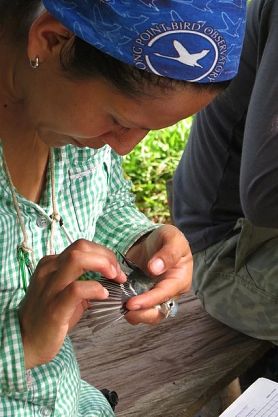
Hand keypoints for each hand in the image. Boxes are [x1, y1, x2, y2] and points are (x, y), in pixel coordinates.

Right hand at [18, 240, 125, 368]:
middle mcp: (49, 270)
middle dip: (106, 256)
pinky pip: (76, 289)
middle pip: (81, 247)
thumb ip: (83, 278)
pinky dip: (95, 288)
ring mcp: (50, 287)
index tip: (115, 269)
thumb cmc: (50, 316)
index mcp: (52, 264)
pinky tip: (103, 295)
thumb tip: (110, 273)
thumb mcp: (64, 290)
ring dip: (102, 265)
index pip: (82, 246)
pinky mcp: (54, 307)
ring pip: (77, 259)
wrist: (26, 342)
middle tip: (118, 274)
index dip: (104, 254)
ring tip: (114, 279)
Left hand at [125, 225, 191, 324]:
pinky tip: (117, 301)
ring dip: (135, 315)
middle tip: (125, 309)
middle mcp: (170, 292)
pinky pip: (139, 308)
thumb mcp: (172, 238)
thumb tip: (155, 268)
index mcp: (180, 280)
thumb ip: (167, 253)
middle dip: (142, 314)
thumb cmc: (167, 238)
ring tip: (120, 308)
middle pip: (159, 312)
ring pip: (148, 314)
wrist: (155, 239)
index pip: (165, 294)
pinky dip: (129, 309)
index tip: (132, 303)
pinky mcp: (145, 295)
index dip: (149, 300)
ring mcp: (157, 295)